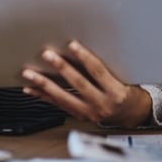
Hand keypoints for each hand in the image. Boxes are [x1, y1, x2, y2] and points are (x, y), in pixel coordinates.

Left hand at [21, 41, 151, 127]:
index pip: (98, 71)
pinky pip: (58, 105)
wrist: (132, 115)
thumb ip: (106, 69)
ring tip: (29, 73)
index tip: (72, 44)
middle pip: (78, 83)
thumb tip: (81, 50)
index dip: (84, 57)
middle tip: (47, 55)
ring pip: (63, 97)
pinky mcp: (80, 117)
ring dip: (44, 84)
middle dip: (61, 68)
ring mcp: (89, 113)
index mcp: (116, 92)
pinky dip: (43, 96)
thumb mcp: (125, 79)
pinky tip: (31, 89)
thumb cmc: (128, 92)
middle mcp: (102, 105)